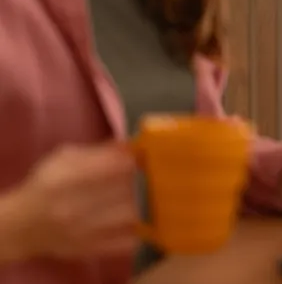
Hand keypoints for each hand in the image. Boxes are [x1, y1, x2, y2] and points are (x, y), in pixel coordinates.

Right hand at [6, 143, 139, 260]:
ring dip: (144, 201)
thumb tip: (131, 145)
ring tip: (144, 192)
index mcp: (63, 180)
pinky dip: (140, 226)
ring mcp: (81, 232)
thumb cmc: (45, 186)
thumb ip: (98, 151)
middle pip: (124, 190)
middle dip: (141, 179)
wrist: (21, 227)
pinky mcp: (90, 250)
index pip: (110, 167)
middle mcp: (70, 208)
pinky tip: (139, 215)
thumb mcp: (63, 159)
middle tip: (147, 174)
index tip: (141, 156)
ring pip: (130, 214)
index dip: (132, 160)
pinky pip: (128, 239)